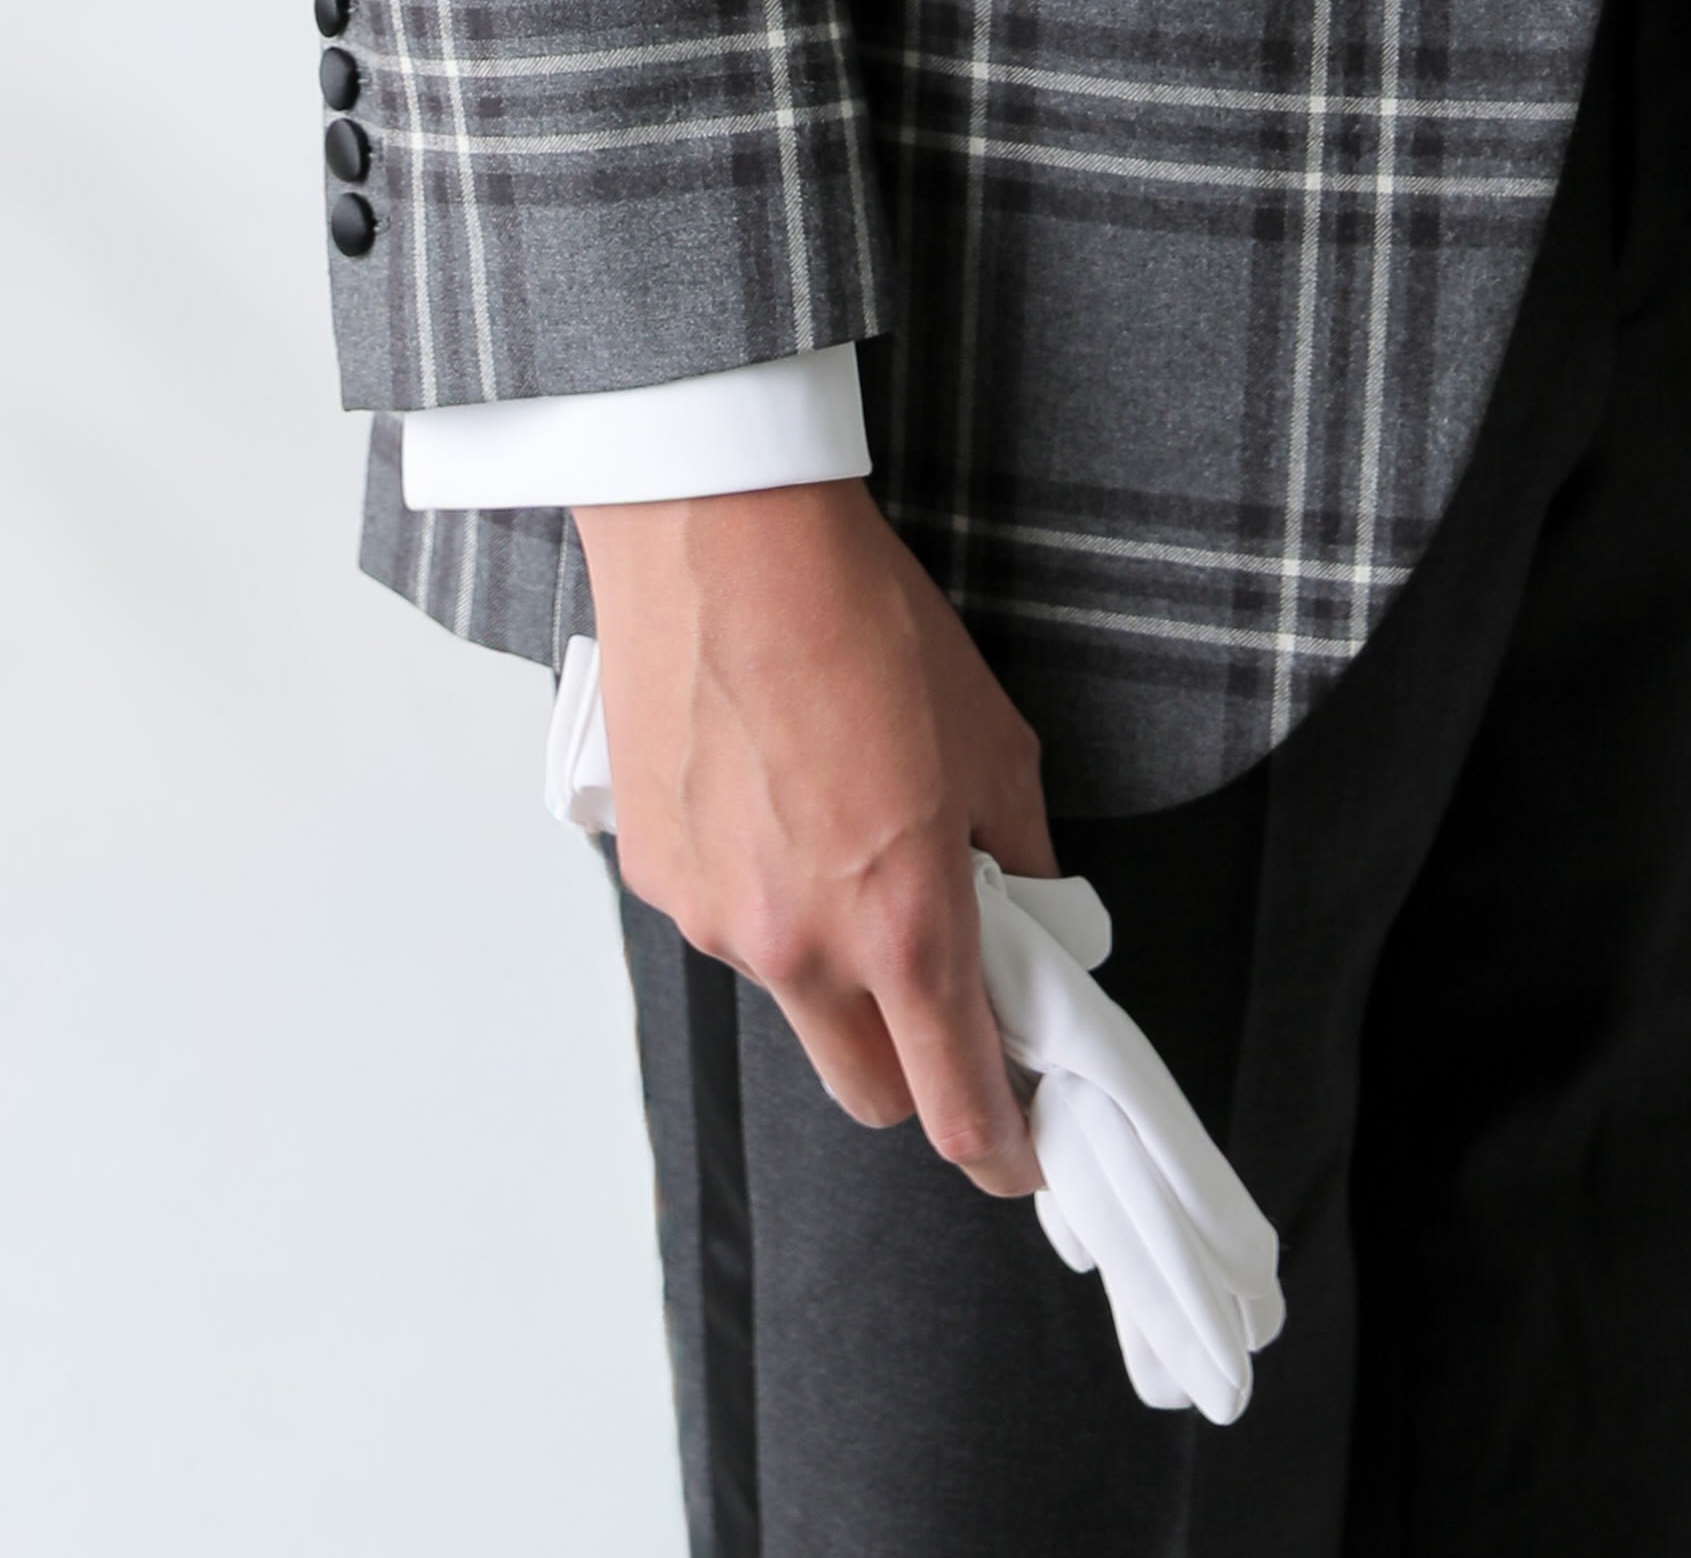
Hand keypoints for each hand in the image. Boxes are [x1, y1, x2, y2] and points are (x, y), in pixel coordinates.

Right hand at [572, 477, 1055, 1187]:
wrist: (724, 537)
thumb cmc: (864, 621)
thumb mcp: (992, 737)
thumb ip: (1019, 855)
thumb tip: (1032, 916)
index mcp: (903, 925)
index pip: (954, 1104)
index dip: (998, 1148)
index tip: (1018, 1153)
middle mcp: (801, 949)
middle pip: (867, 1090)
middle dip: (914, 1072)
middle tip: (942, 1000)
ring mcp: (718, 922)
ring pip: (792, 996)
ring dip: (828, 960)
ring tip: (839, 834)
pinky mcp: (658, 879)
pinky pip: (725, 921)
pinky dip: (759, 890)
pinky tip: (768, 796)